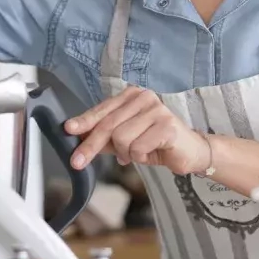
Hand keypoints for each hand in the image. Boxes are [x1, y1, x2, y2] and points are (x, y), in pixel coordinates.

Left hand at [65, 86, 211, 174]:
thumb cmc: (157, 143)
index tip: (68, 131)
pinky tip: (152, 153)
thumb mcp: (126, 139)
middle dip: (92, 146)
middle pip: (108, 125)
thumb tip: (78, 137)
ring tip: (139, 154)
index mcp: (132, 95)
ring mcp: (157, 109)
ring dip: (127, 154)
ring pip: (121, 138)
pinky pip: (137, 148)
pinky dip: (140, 157)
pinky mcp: (167, 125)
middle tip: (78, 163)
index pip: (102, 110)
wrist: (190, 151)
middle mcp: (144, 97)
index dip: (84, 122)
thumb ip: (105, 137)